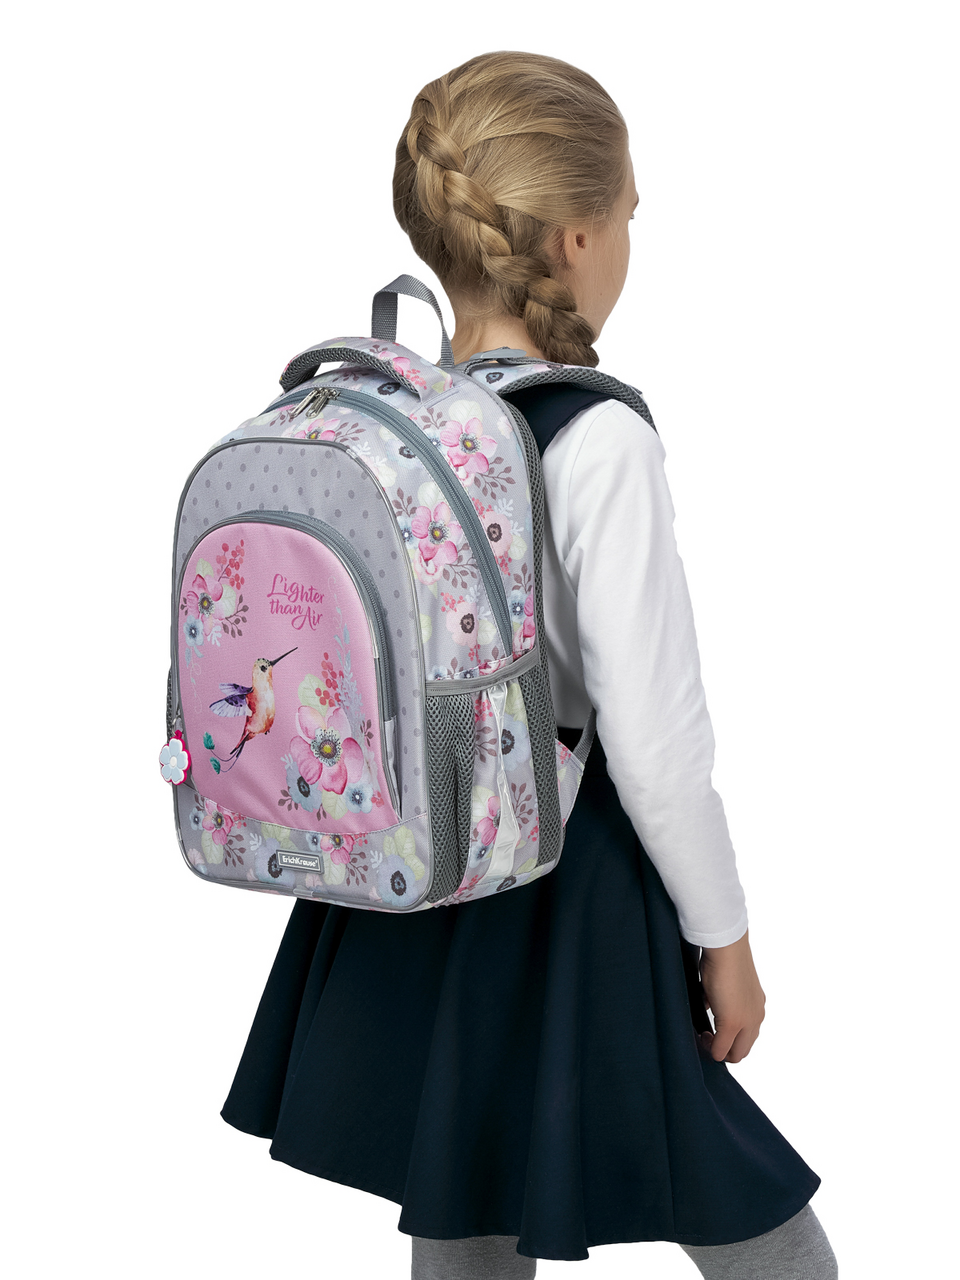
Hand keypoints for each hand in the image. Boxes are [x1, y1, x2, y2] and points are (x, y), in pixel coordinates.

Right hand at [698, 929, 764, 1063]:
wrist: (727, 947)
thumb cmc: (724, 957)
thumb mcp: (725, 983)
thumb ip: (721, 999)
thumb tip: (708, 1006)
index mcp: (756, 1006)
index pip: (747, 1037)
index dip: (729, 1040)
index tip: (713, 1030)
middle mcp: (756, 1016)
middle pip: (743, 1050)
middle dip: (724, 1050)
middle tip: (707, 1037)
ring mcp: (748, 1021)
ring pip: (737, 1053)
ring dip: (719, 1048)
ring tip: (706, 1034)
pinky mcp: (733, 1022)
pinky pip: (721, 1049)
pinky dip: (711, 1047)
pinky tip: (702, 1033)